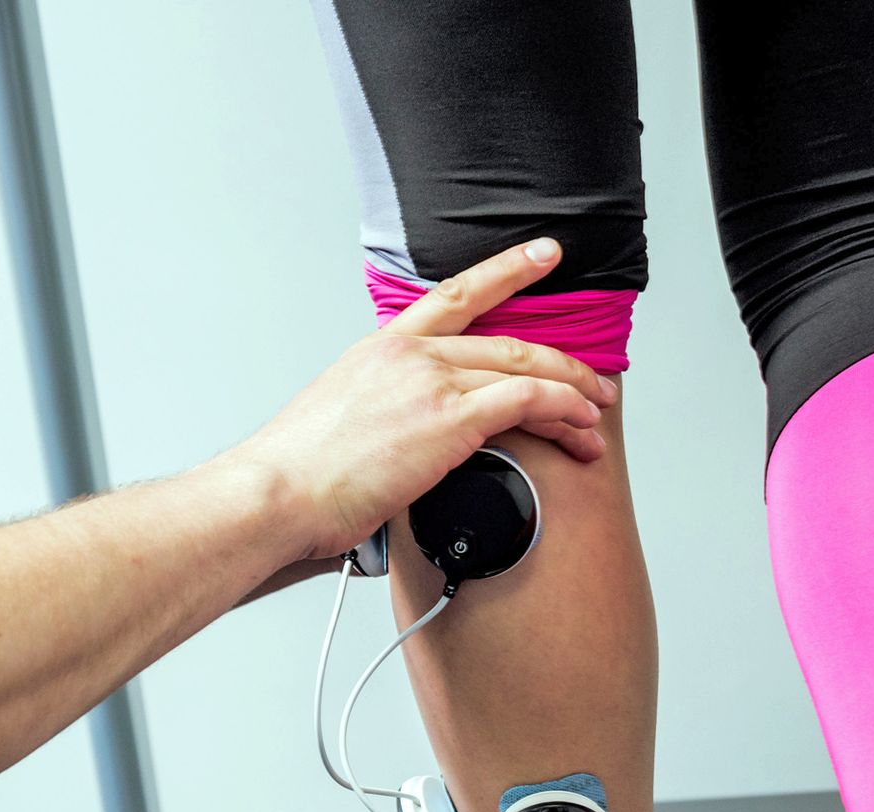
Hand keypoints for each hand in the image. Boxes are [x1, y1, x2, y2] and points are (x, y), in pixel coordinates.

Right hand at [237, 239, 616, 559]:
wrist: (278, 493)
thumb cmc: (298, 476)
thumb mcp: (338, 424)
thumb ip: (381, 417)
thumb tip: (401, 443)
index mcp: (380, 350)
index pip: (453, 294)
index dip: (506, 270)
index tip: (542, 255)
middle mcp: (410, 355)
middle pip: (507, 341)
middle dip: (562, 361)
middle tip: (593, 380)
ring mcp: (431, 382)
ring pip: (526, 368)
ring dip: (572, 393)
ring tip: (596, 414)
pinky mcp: (449, 418)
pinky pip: (527, 400)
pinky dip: (562, 411)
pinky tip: (578, 427)